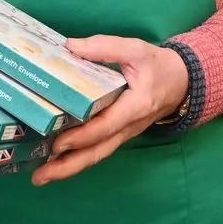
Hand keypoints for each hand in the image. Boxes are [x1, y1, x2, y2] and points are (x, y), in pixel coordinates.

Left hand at [30, 36, 190, 184]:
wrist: (182, 82)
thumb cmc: (159, 67)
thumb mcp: (138, 50)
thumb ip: (107, 47)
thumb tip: (71, 47)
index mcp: (135, 107)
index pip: (106, 126)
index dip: (81, 136)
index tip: (58, 142)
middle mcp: (128, 127)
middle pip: (98, 152)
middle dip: (68, 166)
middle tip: (40, 176)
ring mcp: (124, 134)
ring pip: (97, 155)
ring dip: (69, 168)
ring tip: (41, 177)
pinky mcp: (118, 134)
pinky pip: (98, 150)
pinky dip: (77, 159)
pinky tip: (56, 162)